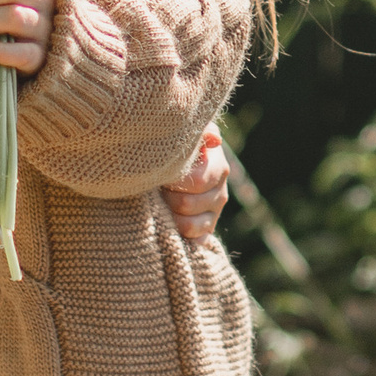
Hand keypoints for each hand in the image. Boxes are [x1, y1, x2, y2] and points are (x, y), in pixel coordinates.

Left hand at [164, 123, 229, 246]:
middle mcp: (220, 193)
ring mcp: (213, 215)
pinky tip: (168, 225)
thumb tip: (214, 139)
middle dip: (166, 196)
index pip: (197, 181)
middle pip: (187, 204)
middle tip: (155, 187)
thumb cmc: (175, 148)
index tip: (159, 173)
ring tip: (158, 203)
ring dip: (168, 216)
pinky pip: (195, 242)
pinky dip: (180, 237)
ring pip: (189, 226)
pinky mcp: (205, 232)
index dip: (173, 180)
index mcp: (218, 168)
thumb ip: (198, 133)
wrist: (171, 166)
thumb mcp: (186, 135)